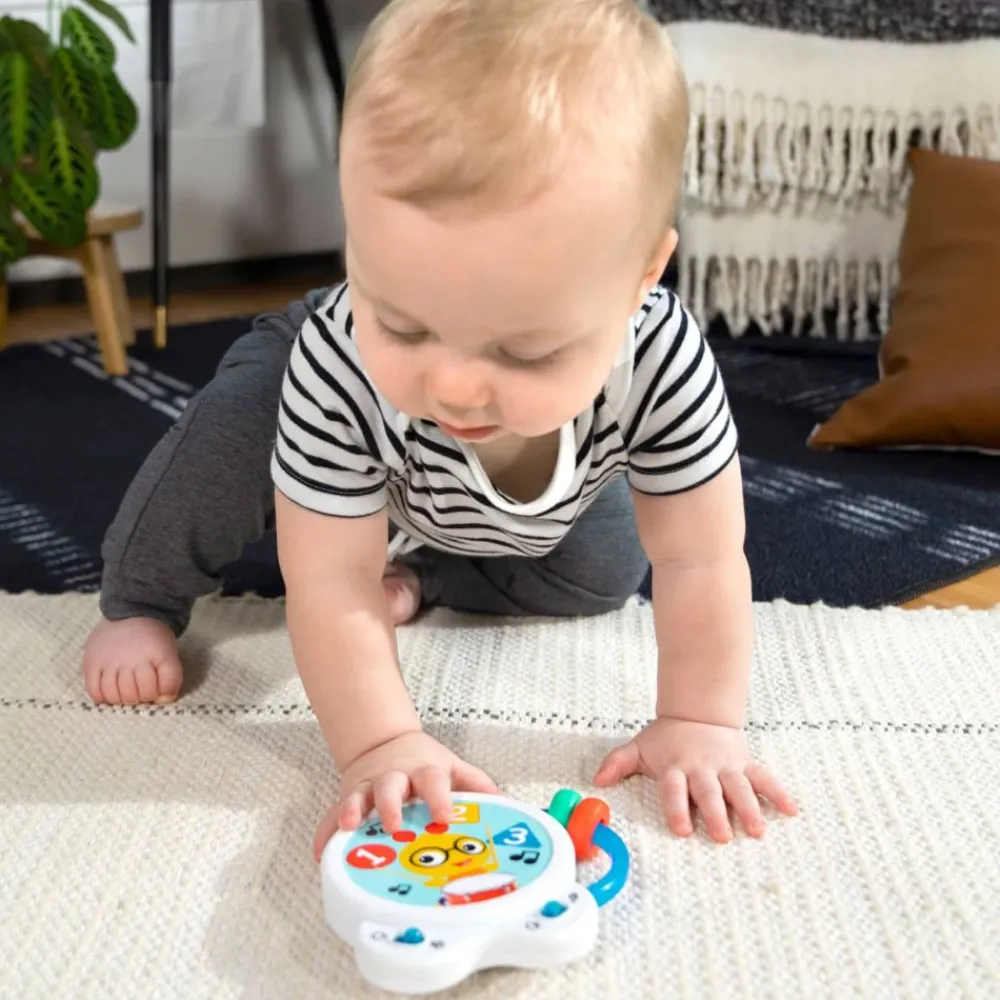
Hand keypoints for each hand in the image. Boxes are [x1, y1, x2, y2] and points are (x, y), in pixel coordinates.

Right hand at [312, 731, 498, 859]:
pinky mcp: (349, 796)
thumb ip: (478, 786)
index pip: (434, 780)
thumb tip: (509, 807)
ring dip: (354, 811)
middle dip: (391, 805)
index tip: (444, 816)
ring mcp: (369, 785)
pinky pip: (333, 815)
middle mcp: (395, 776)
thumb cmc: (426, 764)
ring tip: (350, 828)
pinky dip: (326, 833)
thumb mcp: (454, 768)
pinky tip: (321, 853)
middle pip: (391, 785)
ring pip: (359, 795)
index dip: (439, 798)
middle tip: (394, 826)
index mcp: (425, 770)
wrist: (386, 742)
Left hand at [594, 717, 796, 842]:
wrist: (698, 711)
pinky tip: (792, 810)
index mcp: (675, 766)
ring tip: (757, 831)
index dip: (677, 808)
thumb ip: (618, 763)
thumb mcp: (639, 747)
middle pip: (709, 792)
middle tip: (723, 835)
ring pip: (739, 788)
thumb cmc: (667, 738)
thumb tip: (597, 781)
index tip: (683, 829)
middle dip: (716, 813)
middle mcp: (701, 768)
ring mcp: (726, 766)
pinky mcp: (745, 763)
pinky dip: (778, 792)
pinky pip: (764, 778)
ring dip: (749, 809)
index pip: (674, 789)